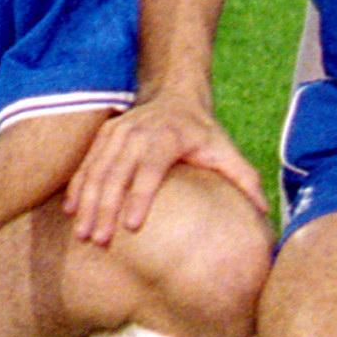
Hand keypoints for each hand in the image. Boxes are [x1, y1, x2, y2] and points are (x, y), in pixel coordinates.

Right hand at [67, 95, 265, 247]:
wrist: (174, 95)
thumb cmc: (202, 131)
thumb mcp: (225, 149)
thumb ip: (244, 178)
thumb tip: (265, 212)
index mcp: (164, 138)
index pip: (148, 172)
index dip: (139, 199)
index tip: (131, 227)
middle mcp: (135, 134)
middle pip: (115, 175)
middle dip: (104, 209)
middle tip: (99, 241)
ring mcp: (115, 133)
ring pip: (95, 171)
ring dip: (87, 203)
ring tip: (83, 233)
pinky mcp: (103, 136)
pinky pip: (86, 164)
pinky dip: (77, 188)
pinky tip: (71, 211)